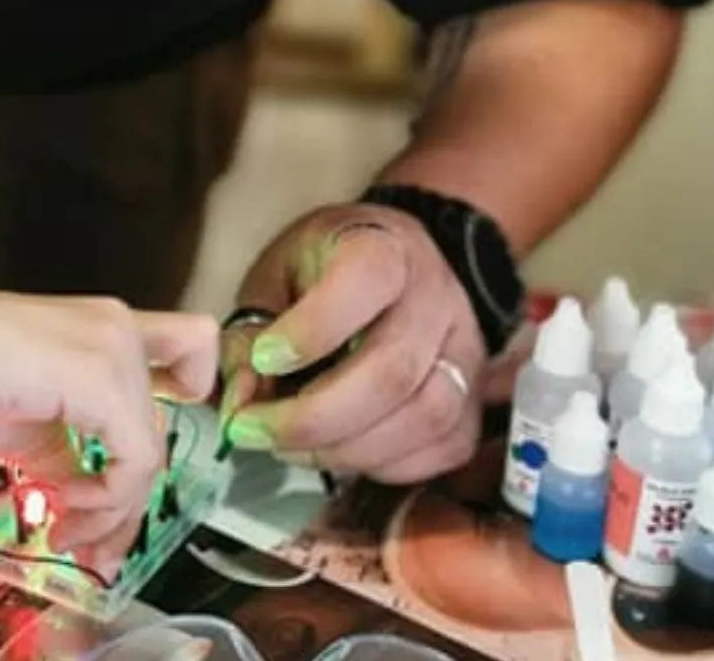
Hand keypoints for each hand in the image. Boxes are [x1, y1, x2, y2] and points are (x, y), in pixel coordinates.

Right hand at [0, 292, 218, 572]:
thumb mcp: (30, 424)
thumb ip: (72, 456)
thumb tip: (89, 504)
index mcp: (105, 326)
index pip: (192, 345)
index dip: (193, 393)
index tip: (150, 446)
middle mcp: (118, 327)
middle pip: (165, 429)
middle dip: (130, 499)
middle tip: (94, 537)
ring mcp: (113, 348)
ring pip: (152, 452)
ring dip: (114, 509)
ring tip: (70, 529)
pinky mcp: (100, 377)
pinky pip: (135, 461)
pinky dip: (107, 498)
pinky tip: (65, 504)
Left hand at [217, 203, 485, 483]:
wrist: (396, 268)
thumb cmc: (323, 272)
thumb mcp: (273, 278)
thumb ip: (250, 333)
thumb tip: (241, 401)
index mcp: (383, 249)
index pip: (366, 282)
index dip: (311, 331)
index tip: (262, 359)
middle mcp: (436, 298)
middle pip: (391, 372)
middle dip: (314, 417)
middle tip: (254, 430)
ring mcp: (465, 352)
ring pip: (423, 418)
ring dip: (345, 449)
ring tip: (288, 446)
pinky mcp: (473, 401)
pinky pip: (441, 448)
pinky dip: (384, 465)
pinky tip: (337, 454)